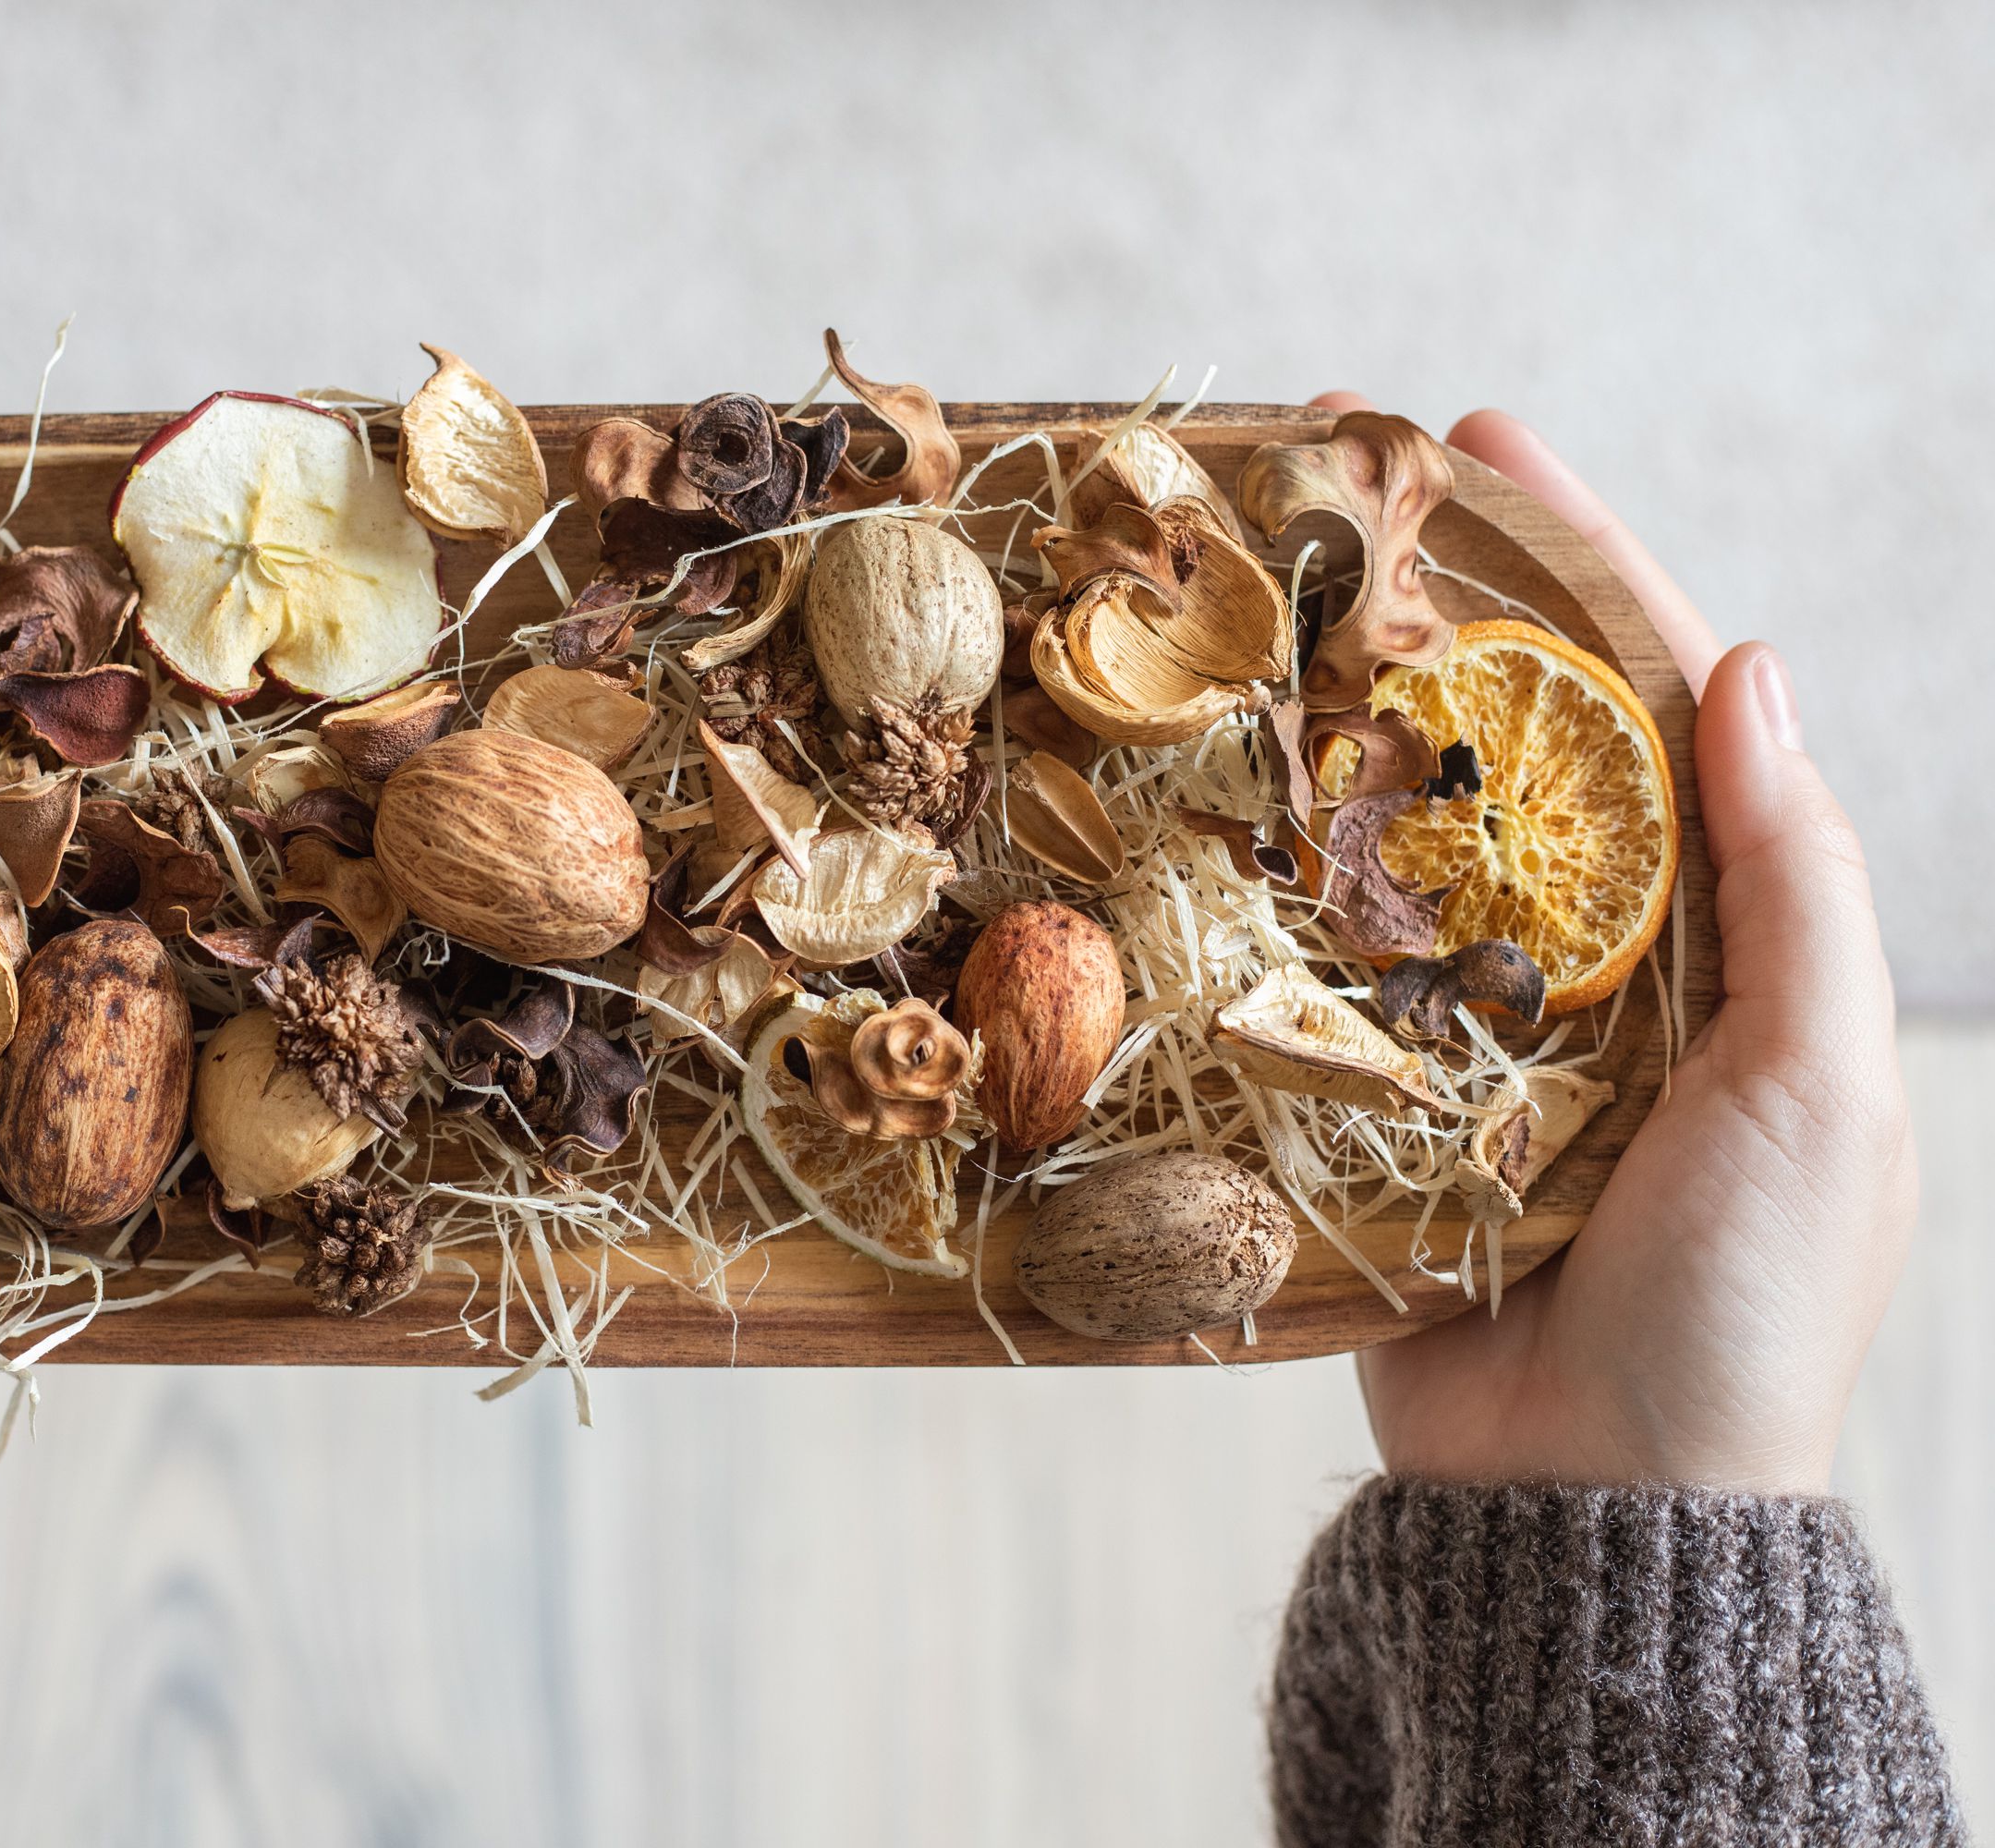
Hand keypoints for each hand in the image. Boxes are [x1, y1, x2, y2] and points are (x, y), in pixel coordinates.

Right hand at [1323, 396, 1918, 1495]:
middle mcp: (1588, 953)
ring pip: (1390, 834)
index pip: (1648, 703)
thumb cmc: (1741, 1302)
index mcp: (1714, 932)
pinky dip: (1258, 880)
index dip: (1574, 562)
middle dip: (1423, 609)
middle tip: (1316, 492)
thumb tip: (1749, 664)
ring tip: (1230, 610)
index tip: (1482, 440)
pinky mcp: (1365, 1100)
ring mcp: (1466, 1022)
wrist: (1593, 1506)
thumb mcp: (1811, 1085)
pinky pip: (1308, 967)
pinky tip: (1193, 799)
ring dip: (1321, 721)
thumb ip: (1790, 882)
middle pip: (1503, 738)